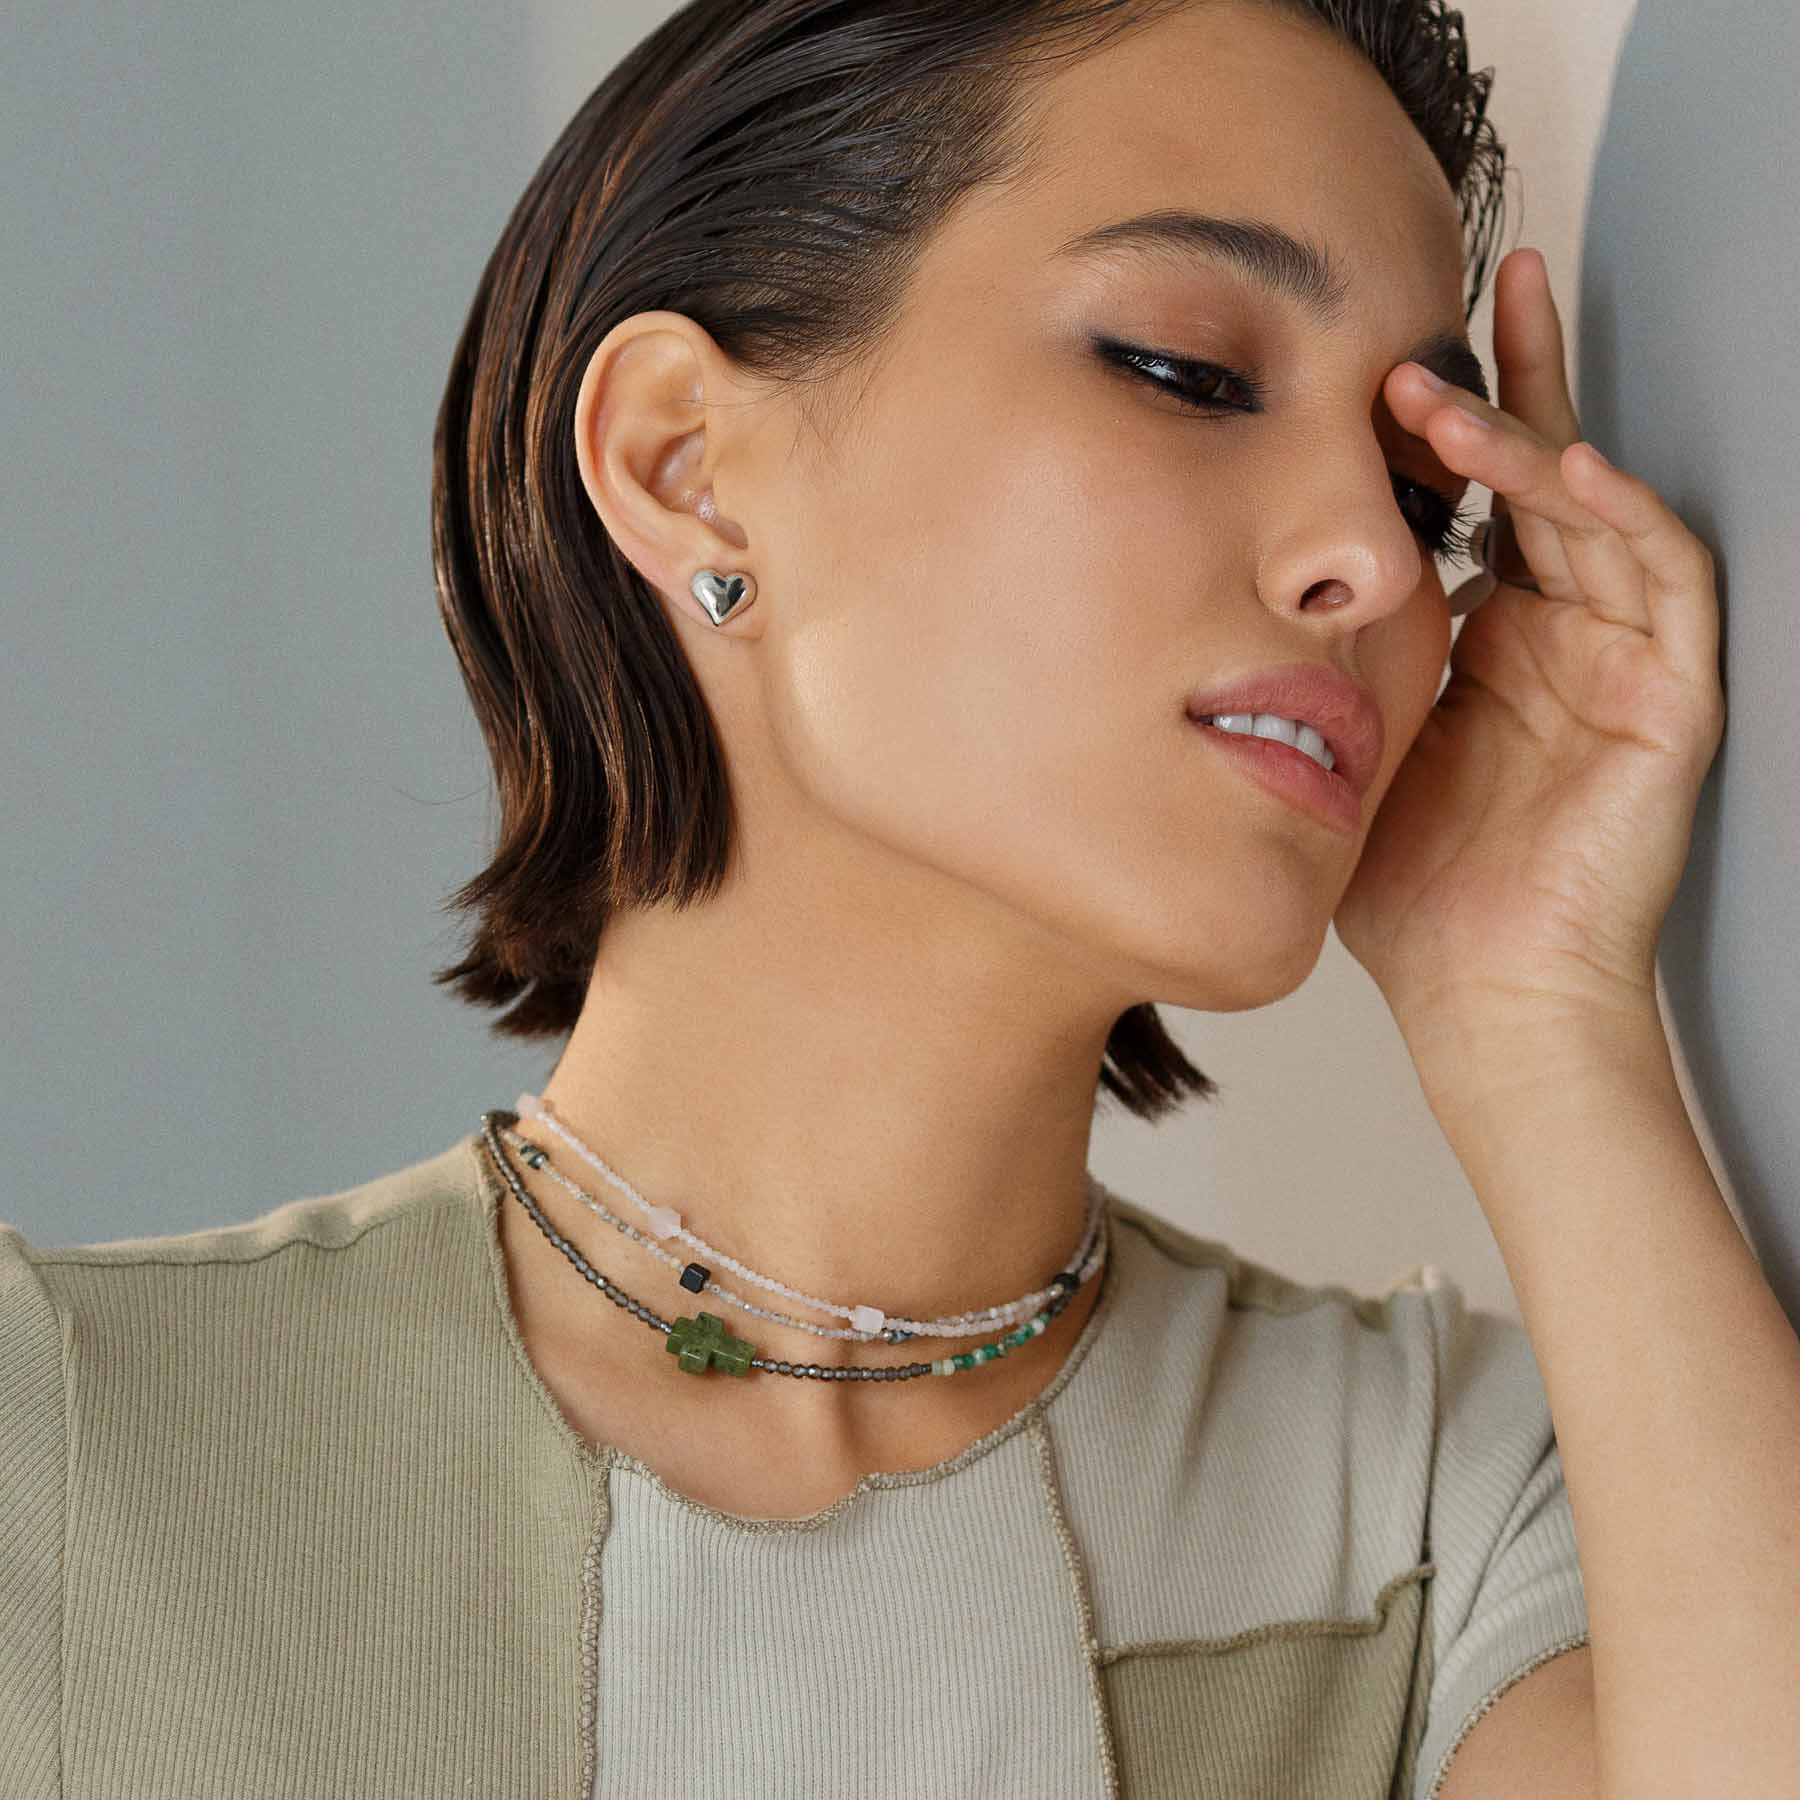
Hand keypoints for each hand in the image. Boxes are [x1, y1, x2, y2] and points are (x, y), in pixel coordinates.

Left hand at [1333, 248, 1724, 1033]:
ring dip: (1532, 442)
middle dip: (1509, 381)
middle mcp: (1566, 634)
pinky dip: (1622, 516)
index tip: (1384, 351)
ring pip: (1595, 511)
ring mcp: (1623, 660)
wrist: (1478, 994)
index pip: (1482, 502)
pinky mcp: (1672, 698)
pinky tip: (1567, 467)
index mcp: (1496, 642)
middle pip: (1548, 475)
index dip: (1449, 423)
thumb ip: (1341, 661)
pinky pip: (1665, 582)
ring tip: (1452, 398)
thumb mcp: (1360, 746)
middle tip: (1464, 298)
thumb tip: (1268, 583)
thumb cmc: (1415, 890)